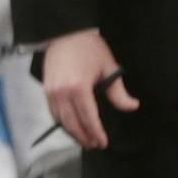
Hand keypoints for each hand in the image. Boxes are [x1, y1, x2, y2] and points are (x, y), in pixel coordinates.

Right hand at [42, 28, 136, 149]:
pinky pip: (53, 112)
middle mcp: (62, 92)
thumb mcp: (108, 67)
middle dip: (84, 137)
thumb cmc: (89, 48)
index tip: (103, 142)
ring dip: (72, 132)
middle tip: (95, 145)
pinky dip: (62, 122)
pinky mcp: (45, 89)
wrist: (65, 32)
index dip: (96, 132)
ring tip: (84, 139)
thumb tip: (132, 106)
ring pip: (61, 120)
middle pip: (72, 123)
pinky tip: (71, 126)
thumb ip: (118, 92)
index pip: (88, 118)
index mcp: (79, 87)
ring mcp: (51, 91)